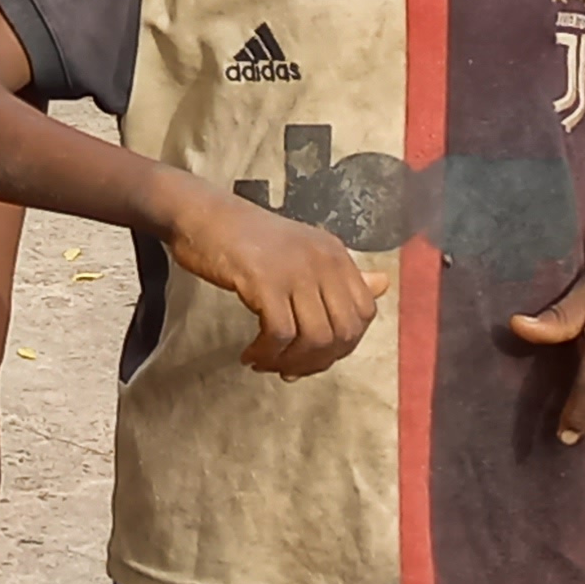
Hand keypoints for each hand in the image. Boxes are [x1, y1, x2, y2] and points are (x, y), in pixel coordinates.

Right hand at [162, 187, 381, 374]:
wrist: (201, 214)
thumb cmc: (246, 236)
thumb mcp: (303, 249)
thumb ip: (340, 273)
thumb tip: (383, 285)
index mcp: (335, 255)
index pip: (364, 312)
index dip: (344, 344)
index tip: (314, 354)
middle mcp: (323, 261)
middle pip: (344, 332)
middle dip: (318, 361)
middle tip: (289, 368)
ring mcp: (295, 271)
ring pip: (315, 338)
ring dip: (292, 362)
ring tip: (267, 364)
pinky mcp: (265, 281)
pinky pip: (280, 334)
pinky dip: (267, 353)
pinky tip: (250, 354)